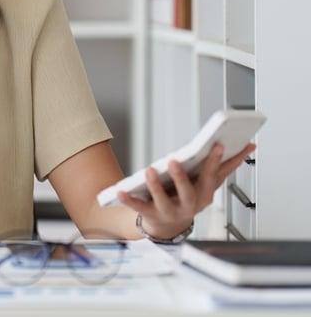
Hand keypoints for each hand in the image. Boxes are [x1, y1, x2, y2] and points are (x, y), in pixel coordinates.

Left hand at [117, 141, 256, 239]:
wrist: (167, 225)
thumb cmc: (188, 197)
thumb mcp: (207, 182)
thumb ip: (223, 165)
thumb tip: (249, 145)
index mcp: (204, 195)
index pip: (212, 177)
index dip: (215, 162)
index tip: (218, 145)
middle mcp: (189, 206)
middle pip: (188, 192)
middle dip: (182, 177)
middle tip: (174, 160)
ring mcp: (170, 212)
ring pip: (163, 201)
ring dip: (156, 186)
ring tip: (149, 170)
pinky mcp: (151, 215)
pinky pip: (139, 207)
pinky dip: (129, 200)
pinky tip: (119, 191)